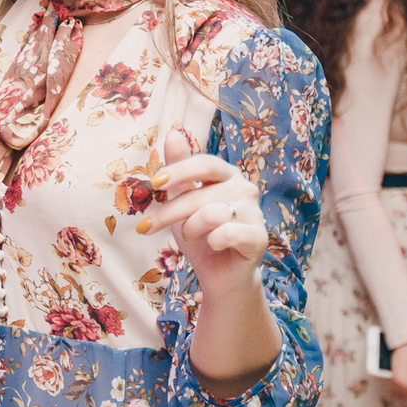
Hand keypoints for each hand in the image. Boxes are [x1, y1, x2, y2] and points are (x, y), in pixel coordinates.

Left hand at [135, 129, 267, 295]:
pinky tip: (213, 245)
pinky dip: (212, 242)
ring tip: (190, 236)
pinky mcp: (259, 237)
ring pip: (211, 214)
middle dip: (169, 212)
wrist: (219, 274)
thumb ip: (179, 169)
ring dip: (190, 229)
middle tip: (147, 227)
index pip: (205, 163)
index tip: (154, 183)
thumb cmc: (199, 233)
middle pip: (200, 193)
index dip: (179, 170)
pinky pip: (227, 234)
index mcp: (227, 175)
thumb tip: (173, 132)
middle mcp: (245, 189)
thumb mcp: (182, 200)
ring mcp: (255, 213)